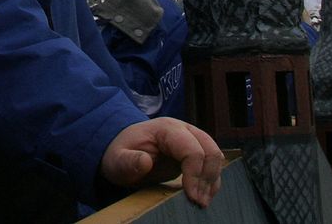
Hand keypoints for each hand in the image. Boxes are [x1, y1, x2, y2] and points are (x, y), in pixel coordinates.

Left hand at [99, 118, 225, 207]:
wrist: (122, 151)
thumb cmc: (120, 155)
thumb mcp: (117, 161)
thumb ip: (128, 161)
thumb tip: (145, 162)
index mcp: (166, 129)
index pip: (192, 149)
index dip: (195, 174)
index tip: (191, 196)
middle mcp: (183, 130)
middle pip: (210, 150)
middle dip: (207, 178)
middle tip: (199, 203)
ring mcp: (191, 139)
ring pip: (214, 157)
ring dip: (212, 181)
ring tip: (201, 202)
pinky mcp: (194, 152)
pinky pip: (211, 164)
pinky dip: (211, 180)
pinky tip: (204, 195)